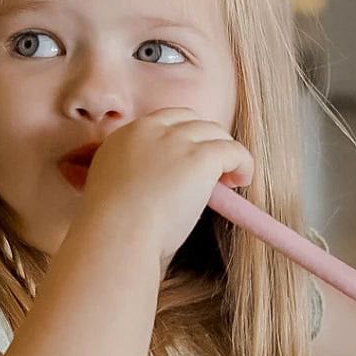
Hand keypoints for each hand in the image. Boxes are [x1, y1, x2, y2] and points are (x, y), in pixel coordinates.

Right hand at [83, 108, 253, 266]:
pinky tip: (241, 180)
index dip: (184, 137)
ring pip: (215, 133)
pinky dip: (243, 163)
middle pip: (192, 121)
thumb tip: (154, 191)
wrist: (116, 234)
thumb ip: (131, 178)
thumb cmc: (112, 229)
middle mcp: (152, 130)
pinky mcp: (200, 158)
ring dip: (226, 152)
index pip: (165, 121)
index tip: (190, 159)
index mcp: (126, 136)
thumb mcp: (113, 191)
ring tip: (230, 180)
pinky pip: (233, 151)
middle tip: (214, 170)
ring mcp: (177, 141)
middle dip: (206, 141)